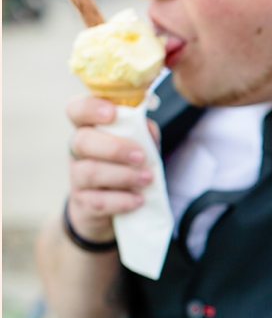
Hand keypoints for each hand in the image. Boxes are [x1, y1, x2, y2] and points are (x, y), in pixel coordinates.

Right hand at [66, 96, 156, 241]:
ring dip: (123, 175)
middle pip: (82, 141)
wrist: (111, 208)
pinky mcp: (83, 203)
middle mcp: (78, 151)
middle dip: (115, 148)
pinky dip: (121, 201)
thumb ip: (144, 135)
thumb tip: (148, 128)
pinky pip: (97, 201)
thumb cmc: (126, 168)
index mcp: (90, 130)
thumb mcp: (138, 148)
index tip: (112, 114)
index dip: (90, 108)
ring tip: (147, 179)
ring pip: (90, 172)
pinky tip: (139, 200)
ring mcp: (77, 178)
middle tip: (141, 157)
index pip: (77, 110)